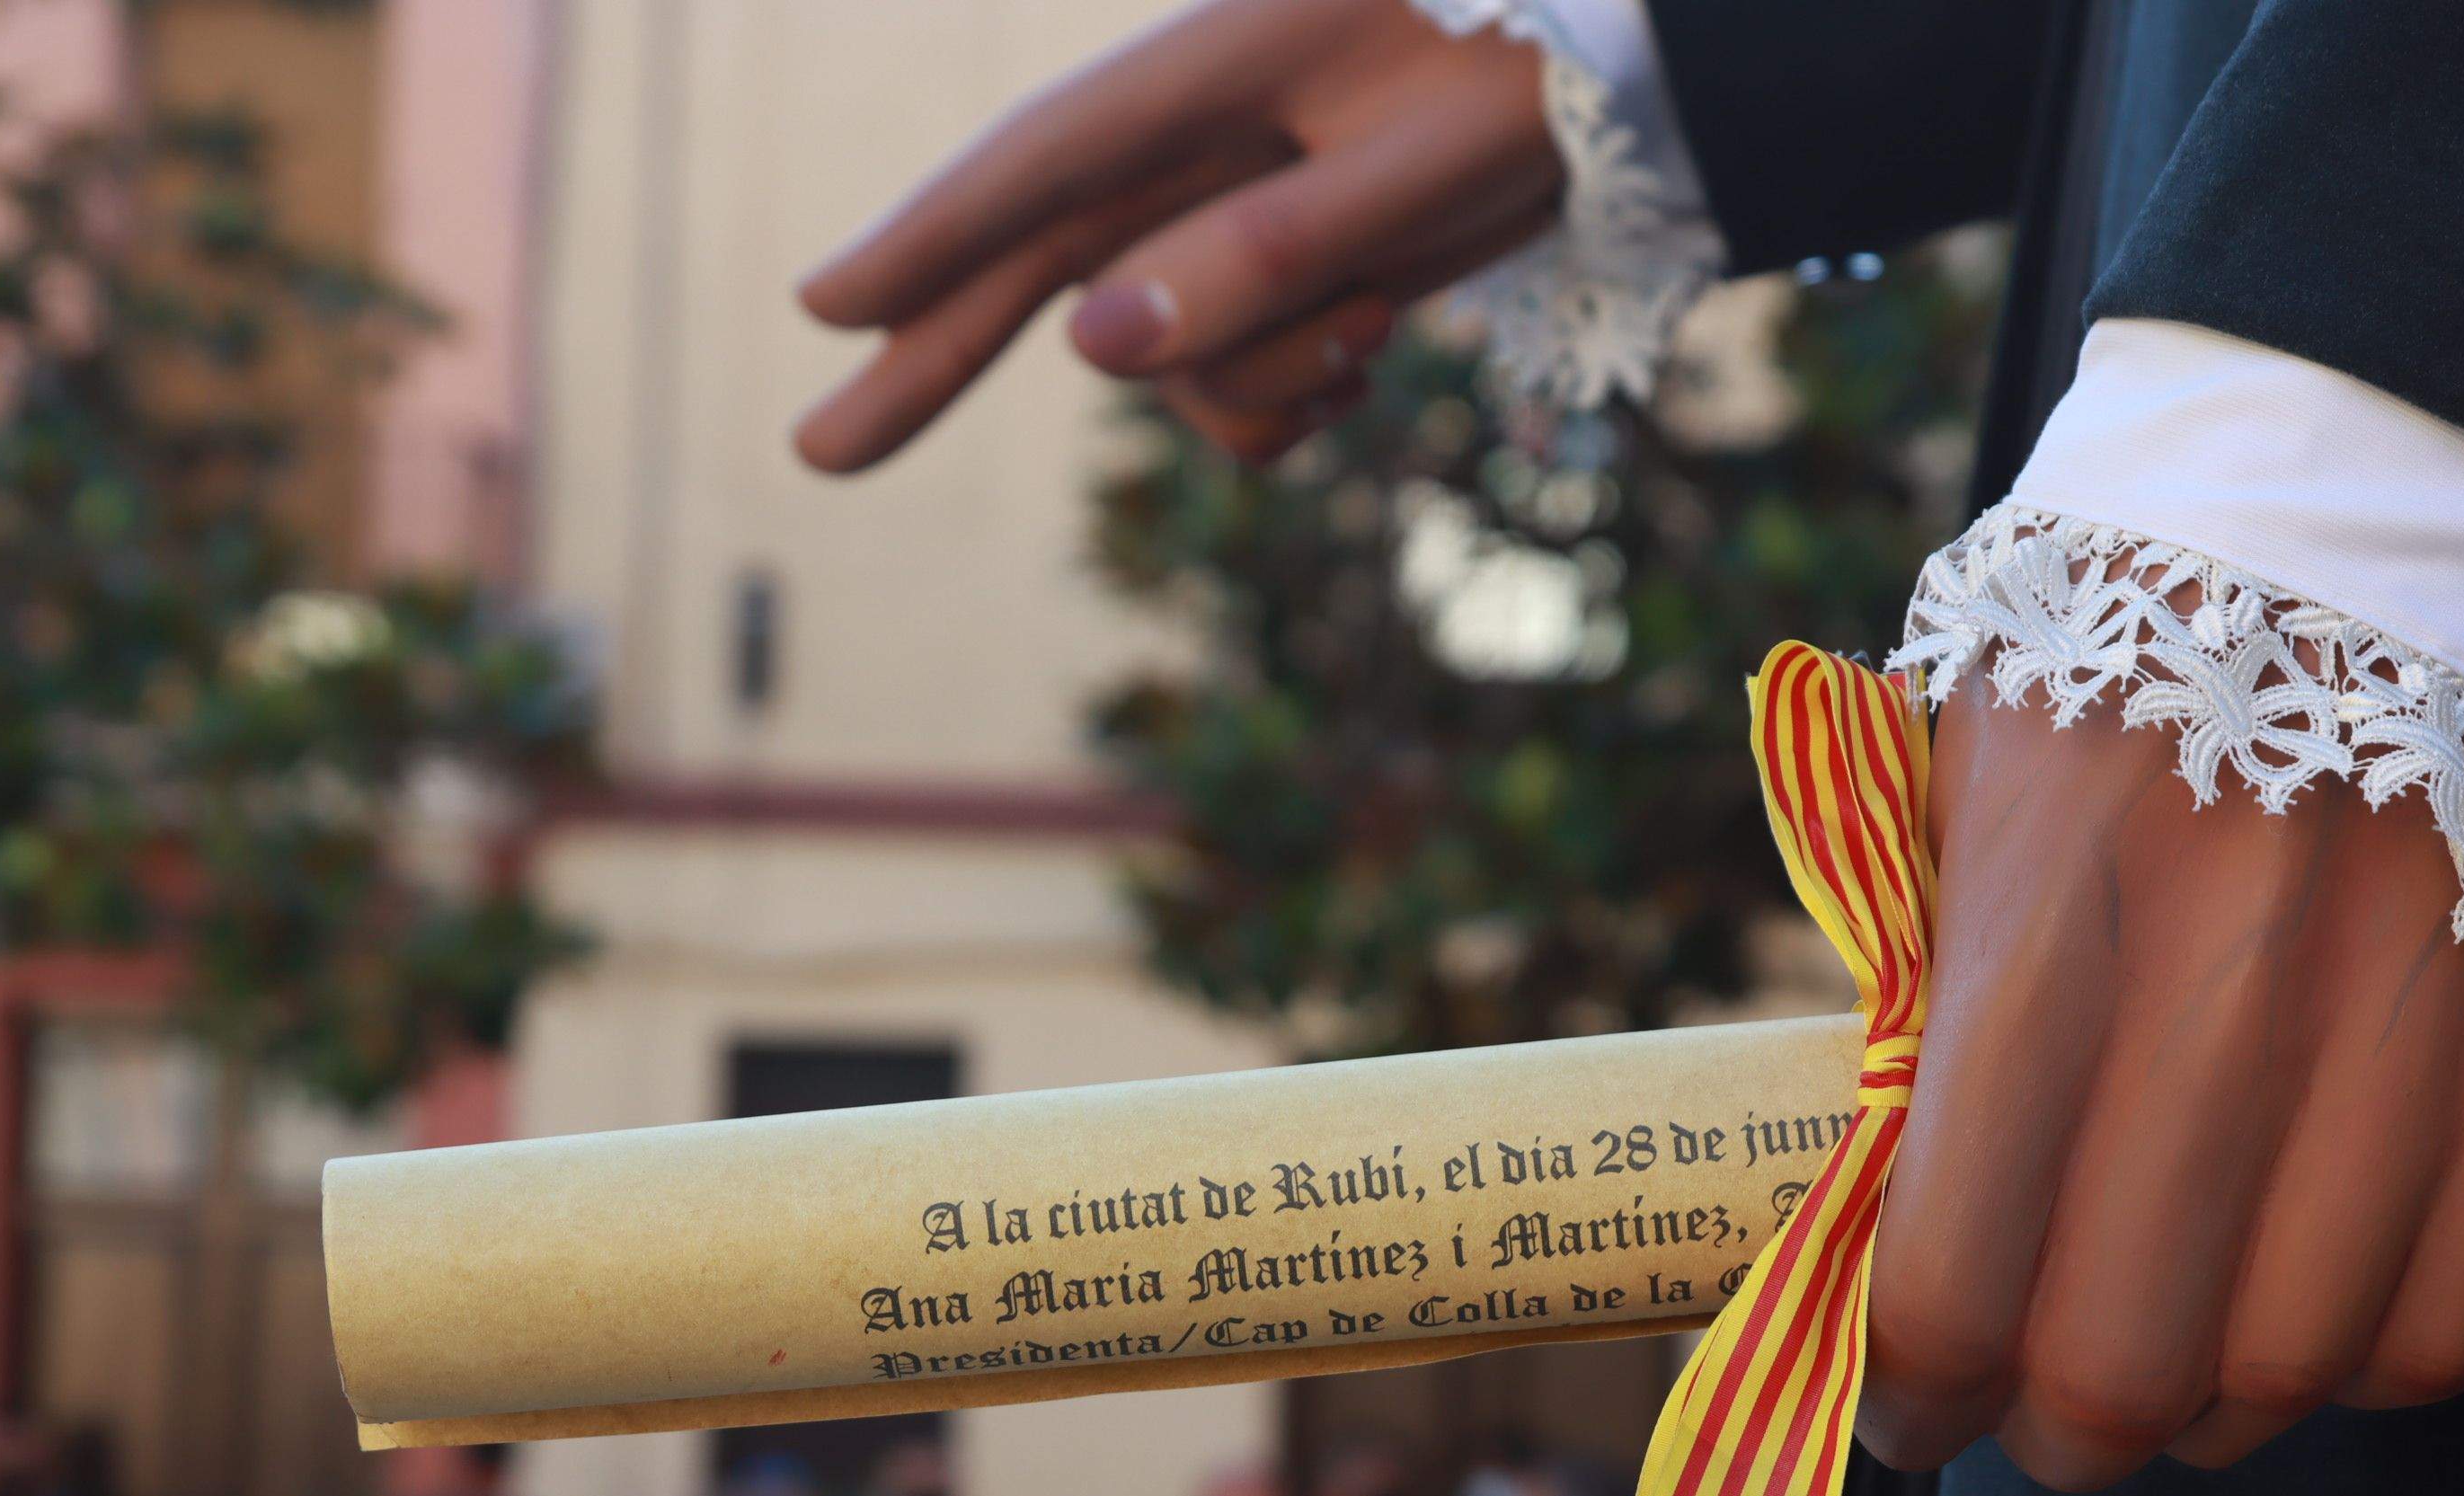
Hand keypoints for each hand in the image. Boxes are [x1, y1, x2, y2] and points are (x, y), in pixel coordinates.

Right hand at [796, 0, 1558, 471]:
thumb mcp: (1414, 171)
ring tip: (1377, 318)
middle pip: (1030, 270)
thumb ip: (1258, 254)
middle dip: (934, 361)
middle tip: (819, 454)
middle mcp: (1198, 151)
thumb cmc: (1539, 81)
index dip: (926, 239)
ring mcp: (1241, 223)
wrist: (1644, 85)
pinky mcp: (1291, 282)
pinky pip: (1244, 395)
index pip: (1033, 167)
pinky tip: (1371, 346)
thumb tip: (1091, 349)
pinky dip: (1296, 404)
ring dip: (1262, 381)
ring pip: (1174, 366)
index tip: (822, 305)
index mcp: (1210, 74)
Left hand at [1862, 667, 2463, 1488]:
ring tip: (2170, 1385)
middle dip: (2053, 1434)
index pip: (1950, 1276)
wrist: (2370, 507)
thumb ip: (1903, 999)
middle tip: (2033, 1421)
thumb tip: (1852, 1208)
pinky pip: (2455, 1311)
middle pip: (2120, 1362)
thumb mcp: (1949, 793)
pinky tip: (2309, 1329)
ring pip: (2291, 1366)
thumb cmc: (2111, 668)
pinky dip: (2368, 1368)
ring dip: (2209, 1421)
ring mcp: (2401, 1018)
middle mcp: (2219, 994)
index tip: (1904, 1406)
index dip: (1912, 1388)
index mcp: (2035, 935)